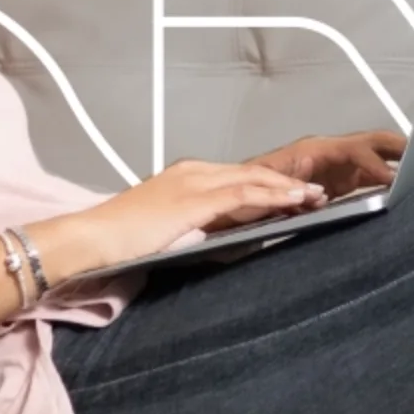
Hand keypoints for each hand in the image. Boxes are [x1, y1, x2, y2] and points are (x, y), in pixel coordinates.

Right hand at [55, 156, 333, 283]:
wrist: (95, 240)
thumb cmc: (125, 242)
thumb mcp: (170, 230)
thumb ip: (199, 229)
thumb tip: (231, 239)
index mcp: (186, 175)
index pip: (239, 175)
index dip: (271, 183)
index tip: (297, 193)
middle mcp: (194, 171)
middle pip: (252, 172)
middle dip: (287, 181)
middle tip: (318, 193)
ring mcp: (195, 182)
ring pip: (253, 178)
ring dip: (288, 188)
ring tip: (316, 196)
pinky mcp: (196, 199)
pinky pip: (244, 194)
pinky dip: (273, 196)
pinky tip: (294, 202)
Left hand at [247, 130, 406, 196]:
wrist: (239, 200)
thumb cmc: (251, 191)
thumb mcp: (267, 187)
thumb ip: (292, 189)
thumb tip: (319, 194)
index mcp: (314, 149)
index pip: (354, 150)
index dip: (374, 163)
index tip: (393, 179)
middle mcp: (330, 153)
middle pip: (372, 142)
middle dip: (399, 147)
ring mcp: (337, 167)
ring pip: (375, 157)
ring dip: (399, 161)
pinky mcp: (339, 182)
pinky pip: (369, 176)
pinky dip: (387, 180)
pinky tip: (402, 191)